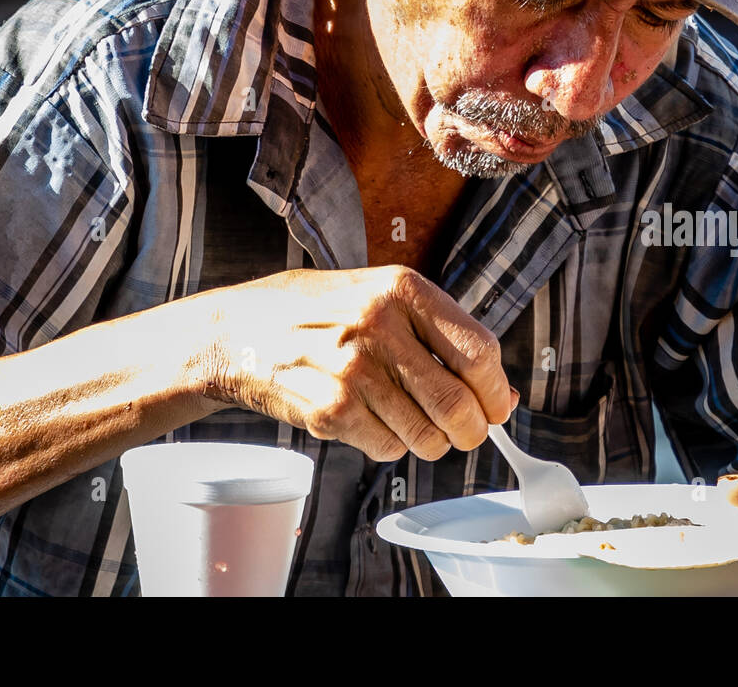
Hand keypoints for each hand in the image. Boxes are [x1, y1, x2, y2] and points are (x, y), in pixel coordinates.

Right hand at [201, 265, 517, 461]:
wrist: (240, 329)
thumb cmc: (320, 311)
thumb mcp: (380, 293)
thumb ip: (439, 333)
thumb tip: (498, 393)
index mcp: (402, 288)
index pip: (479, 351)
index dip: (495, 389)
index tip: (496, 405)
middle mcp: (380, 326)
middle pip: (458, 404)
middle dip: (472, 430)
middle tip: (466, 432)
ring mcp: (353, 372)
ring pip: (427, 436)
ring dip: (429, 441)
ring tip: (408, 419)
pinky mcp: (330, 411)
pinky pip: (388, 449)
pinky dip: (389, 445)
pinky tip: (369, 417)